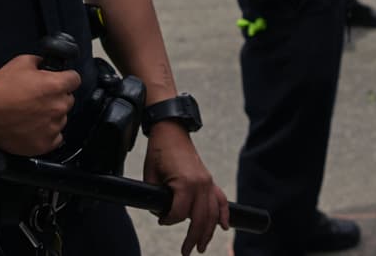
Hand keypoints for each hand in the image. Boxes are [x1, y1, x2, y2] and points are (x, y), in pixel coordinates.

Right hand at [0, 54, 79, 156]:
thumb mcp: (21, 62)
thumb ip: (40, 62)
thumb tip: (45, 64)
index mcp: (56, 85)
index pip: (75, 79)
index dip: (66, 79)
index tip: (59, 81)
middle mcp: (58, 107)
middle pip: (68, 100)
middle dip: (57, 98)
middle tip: (39, 99)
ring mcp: (52, 127)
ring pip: (61, 119)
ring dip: (52, 116)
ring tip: (32, 115)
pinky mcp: (44, 144)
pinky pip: (56, 138)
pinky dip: (47, 134)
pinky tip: (34, 128)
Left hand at [143, 124, 229, 254]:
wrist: (171, 130)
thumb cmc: (159, 152)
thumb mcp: (151, 177)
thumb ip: (156, 198)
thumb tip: (162, 212)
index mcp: (185, 183)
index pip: (178, 213)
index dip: (167, 220)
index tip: (160, 220)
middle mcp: (200, 184)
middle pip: (200, 218)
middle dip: (193, 238)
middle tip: (186, 252)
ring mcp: (207, 182)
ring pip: (213, 213)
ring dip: (208, 231)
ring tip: (202, 246)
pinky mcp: (209, 179)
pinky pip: (220, 199)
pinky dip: (223, 213)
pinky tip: (225, 226)